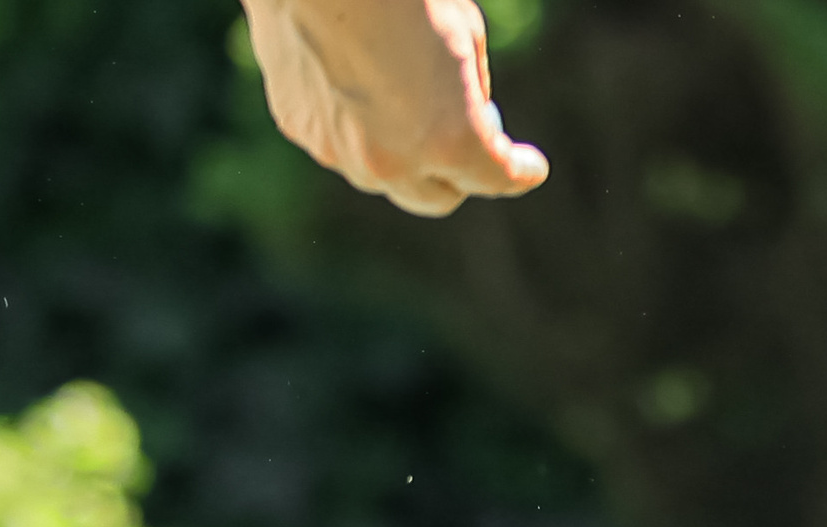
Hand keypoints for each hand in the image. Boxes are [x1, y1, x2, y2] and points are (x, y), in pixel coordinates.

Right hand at [240, 0, 547, 217]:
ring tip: (403, 97)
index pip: (496, 178)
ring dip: (401, 152)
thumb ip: (471, 87)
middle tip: (465, 138)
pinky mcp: (298, 126)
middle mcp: (393, 161)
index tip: (528, 167)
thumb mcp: (462, 28)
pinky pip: (338, 142)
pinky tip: (353, 78)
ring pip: (383, 175)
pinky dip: (354, 126)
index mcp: (447, 138)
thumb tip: (468, 115)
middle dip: (456, 174)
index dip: (519, 172)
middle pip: (436, 197)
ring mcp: (339, 150)